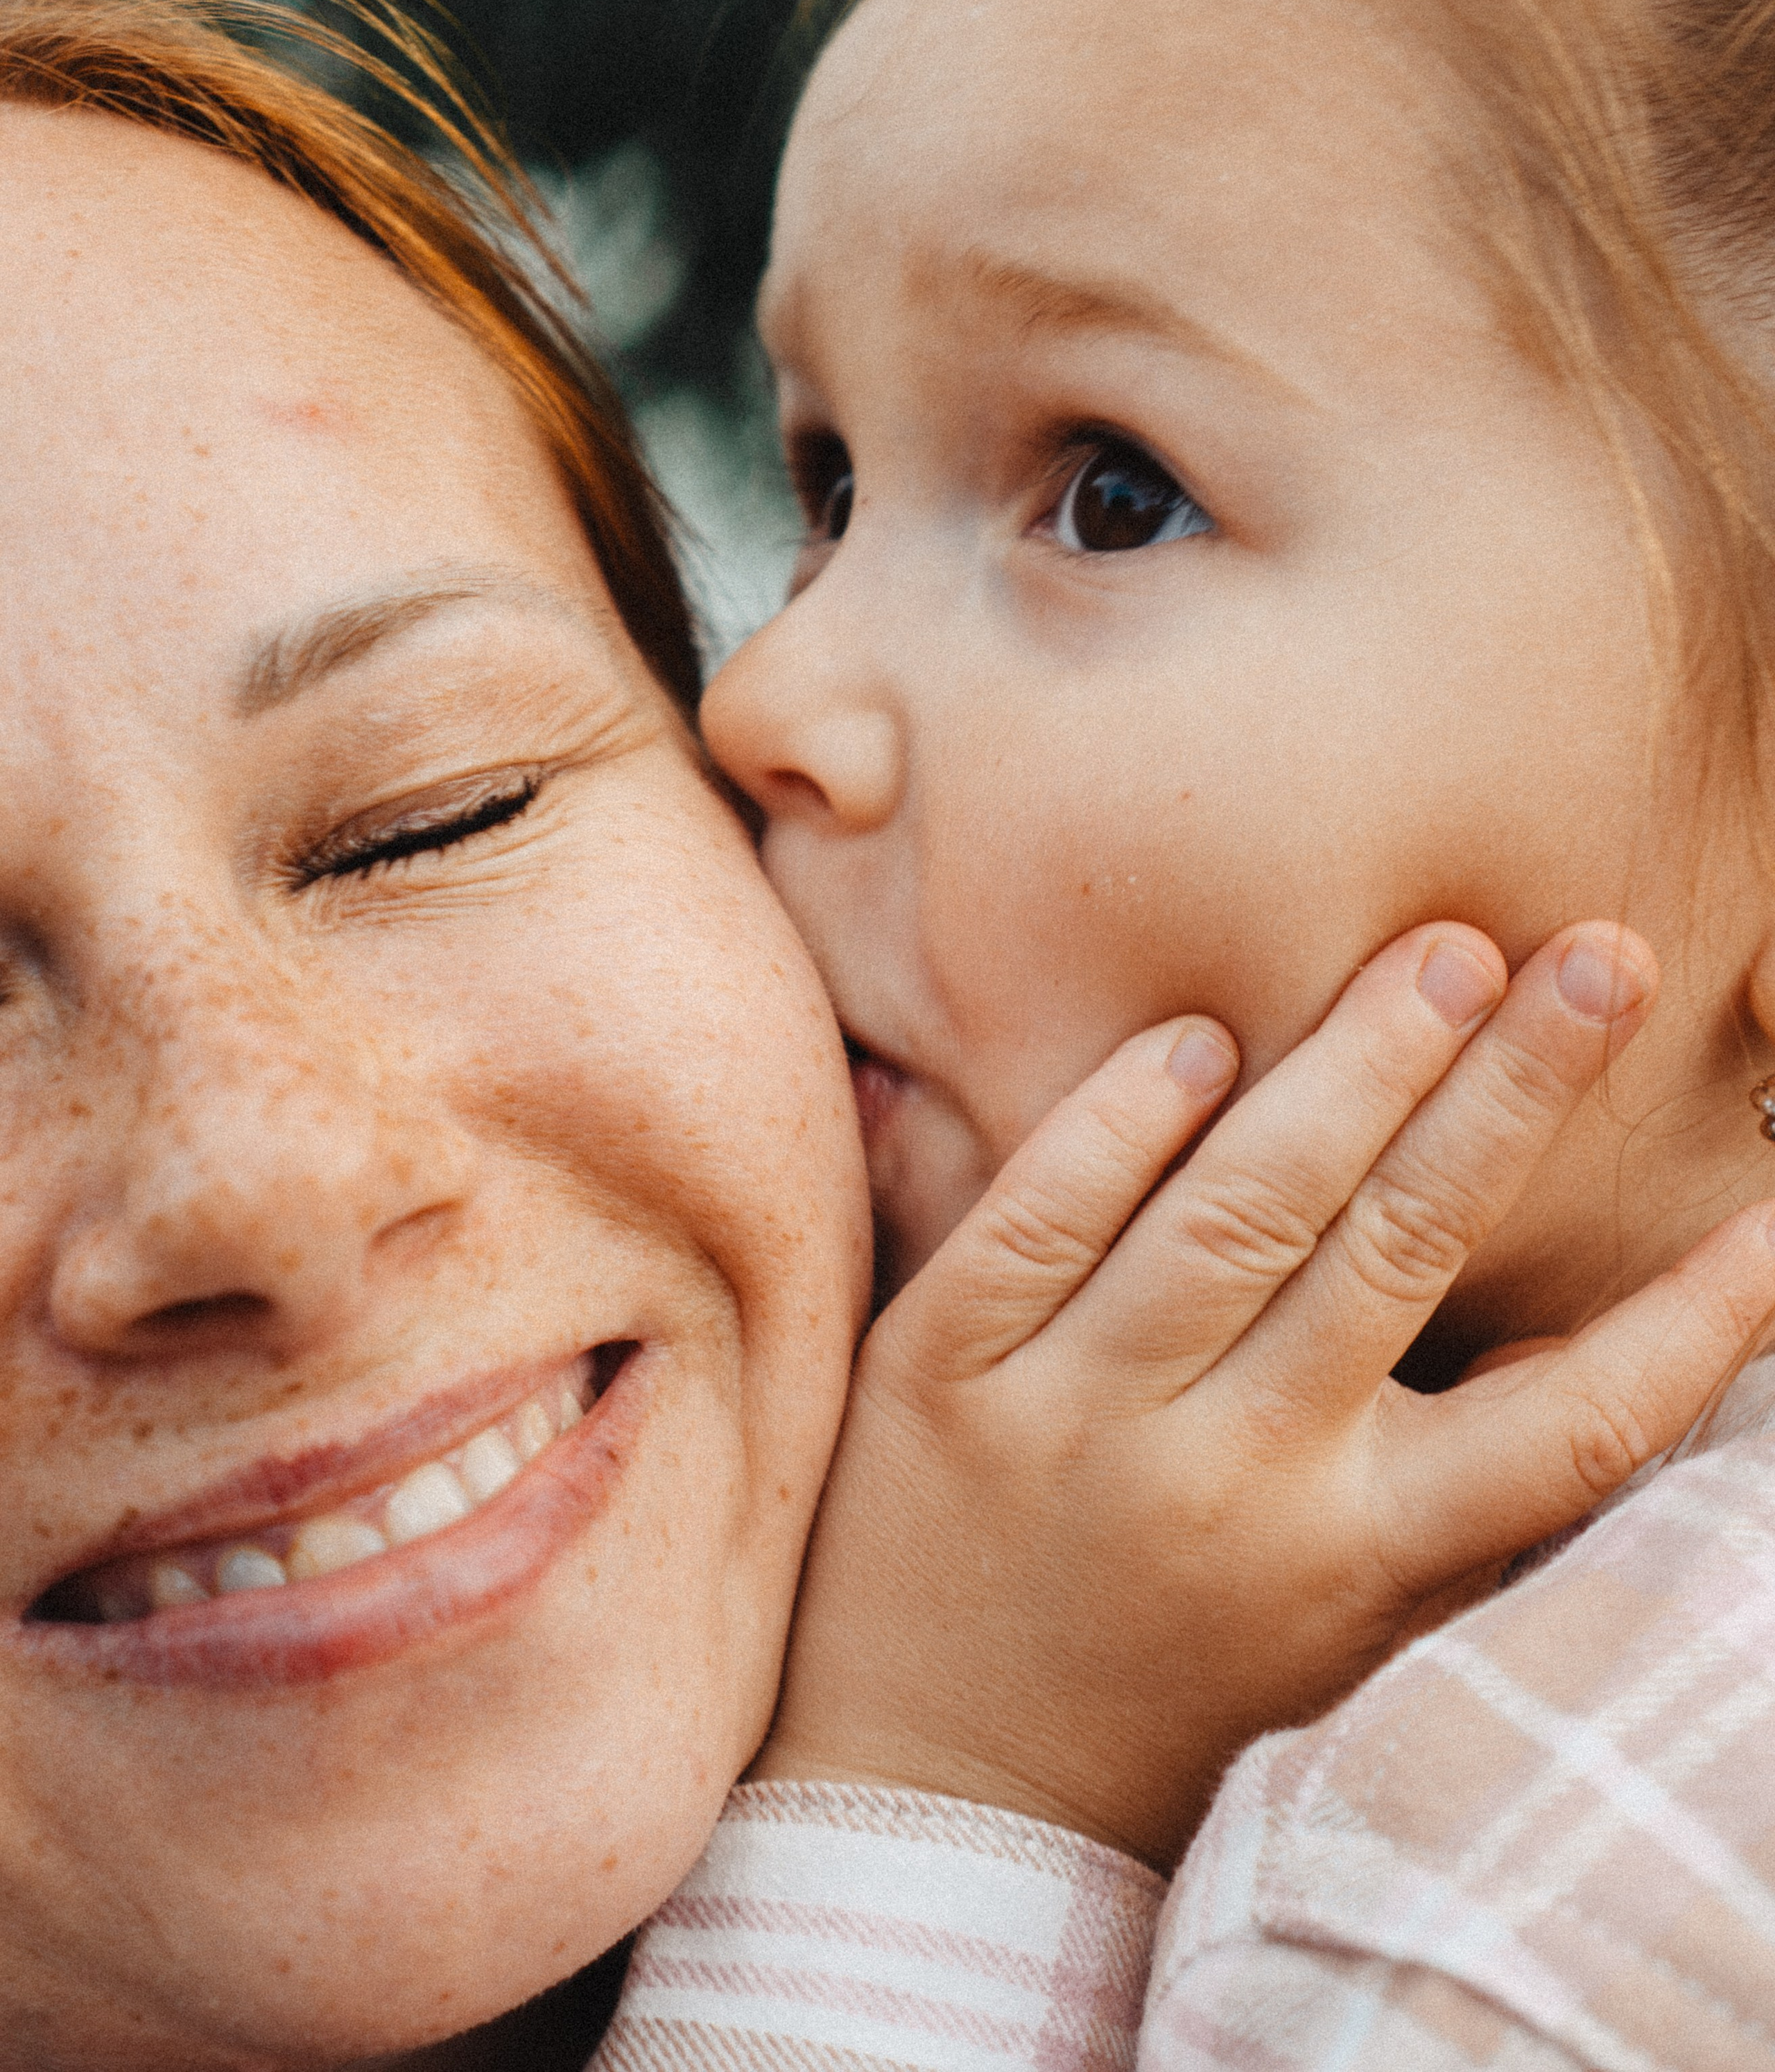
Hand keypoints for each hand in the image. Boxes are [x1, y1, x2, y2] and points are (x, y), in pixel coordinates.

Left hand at [754, 921, 1774, 1868]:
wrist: (936, 1802)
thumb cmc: (1171, 1691)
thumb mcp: (1345, 1622)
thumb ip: (1448, 1491)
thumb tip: (1579, 1339)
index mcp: (1358, 1550)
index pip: (1566, 1428)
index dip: (1690, 1321)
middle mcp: (1231, 1480)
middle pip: (1402, 1255)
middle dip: (1516, 1097)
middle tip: (1603, 958)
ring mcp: (1076, 1420)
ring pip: (1234, 1215)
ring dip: (1351, 1070)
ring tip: (1446, 953)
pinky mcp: (944, 1374)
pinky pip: (1035, 1221)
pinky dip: (1117, 1128)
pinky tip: (1192, 1040)